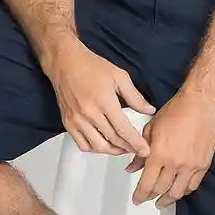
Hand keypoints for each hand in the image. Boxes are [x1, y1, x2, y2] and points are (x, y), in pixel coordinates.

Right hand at [44, 37, 155, 157]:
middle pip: (113, 140)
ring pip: (97, 146)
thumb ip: (135, 96)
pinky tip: (103, 144)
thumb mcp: (119, 76)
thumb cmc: (92, 66)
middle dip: (128, 148)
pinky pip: (82, 144)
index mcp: (105, 102)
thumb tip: (149, 110)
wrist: (65, 63)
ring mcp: (77, 120)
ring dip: (112, 151)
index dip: (136, 143)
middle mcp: (90, 114)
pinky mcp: (68, 123)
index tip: (145, 150)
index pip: (123, 130)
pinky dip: (94, 148)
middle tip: (138, 150)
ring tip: (122, 148)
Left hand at [124, 88, 214, 206]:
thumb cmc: (176, 111)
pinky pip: (193, 185)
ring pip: (177, 192)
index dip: (140, 194)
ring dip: (167, 199)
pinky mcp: (203, 164)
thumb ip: (140, 151)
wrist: (201, 105)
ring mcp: (191, 166)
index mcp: (159, 154)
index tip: (136, 198)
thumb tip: (132, 167)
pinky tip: (178, 191)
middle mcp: (175, 163)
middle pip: (161, 189)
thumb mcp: (151, 128)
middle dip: (151, 197)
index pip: (147, 183)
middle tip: (146, 198)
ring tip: (161, 201)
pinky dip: (184, 191)